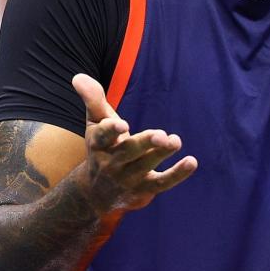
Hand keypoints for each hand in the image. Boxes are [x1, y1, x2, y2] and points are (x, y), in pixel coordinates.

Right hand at [72, 74, 197, 215]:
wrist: (96, 194)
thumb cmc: (102, 148)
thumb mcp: (95, 124)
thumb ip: (93, 100)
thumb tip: (78, 76)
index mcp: (99, 144)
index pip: (102, 136)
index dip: (111, 131)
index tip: (123, 125)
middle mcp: (111, 163)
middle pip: (128, 152)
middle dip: (145, 143)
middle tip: (161, 135)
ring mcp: (128, 178)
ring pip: (145, 166)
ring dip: (161, 154)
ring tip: (176, 141)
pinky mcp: (144, 190)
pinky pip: (162, 183)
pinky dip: (177, 174)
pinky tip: (192, 162)